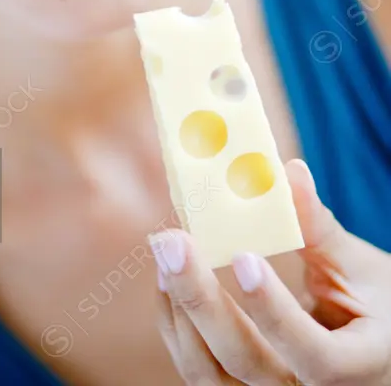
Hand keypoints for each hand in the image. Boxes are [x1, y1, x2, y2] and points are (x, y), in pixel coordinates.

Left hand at [148, 159, 390, 384]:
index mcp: (355, 370)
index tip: (243, 256)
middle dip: (201, 301)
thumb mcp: (361, 269)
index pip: (314, 356)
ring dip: (181, 311)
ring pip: (211, 377)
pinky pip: (199, 371)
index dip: (274, 310)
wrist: (373, 349)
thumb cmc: (373, 305)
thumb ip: (320, 229)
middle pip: (247, 365)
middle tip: (172, 242)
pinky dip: (177, 326)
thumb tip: (289, 172)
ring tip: (166, 252)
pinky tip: (168, 277)